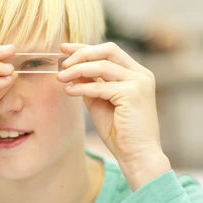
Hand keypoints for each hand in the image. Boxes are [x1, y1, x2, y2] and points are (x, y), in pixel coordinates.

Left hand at [57, 42, 169, 189]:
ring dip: (77, 70)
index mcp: (136, 74)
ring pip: (102, 66)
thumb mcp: (100, 101)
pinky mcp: (133, 94)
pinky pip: (100, 85)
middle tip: (62, 63)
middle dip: (82, 53)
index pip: (109, 51)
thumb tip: (71, 69)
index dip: (85, 47)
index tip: (64, 48)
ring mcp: (139, 82)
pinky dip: (82, 87)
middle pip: (108, 50)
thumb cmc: (119, 132)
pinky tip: (69, 91)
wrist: (137, 155)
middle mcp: (141, 74)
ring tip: (60, 77)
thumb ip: (90, 84)